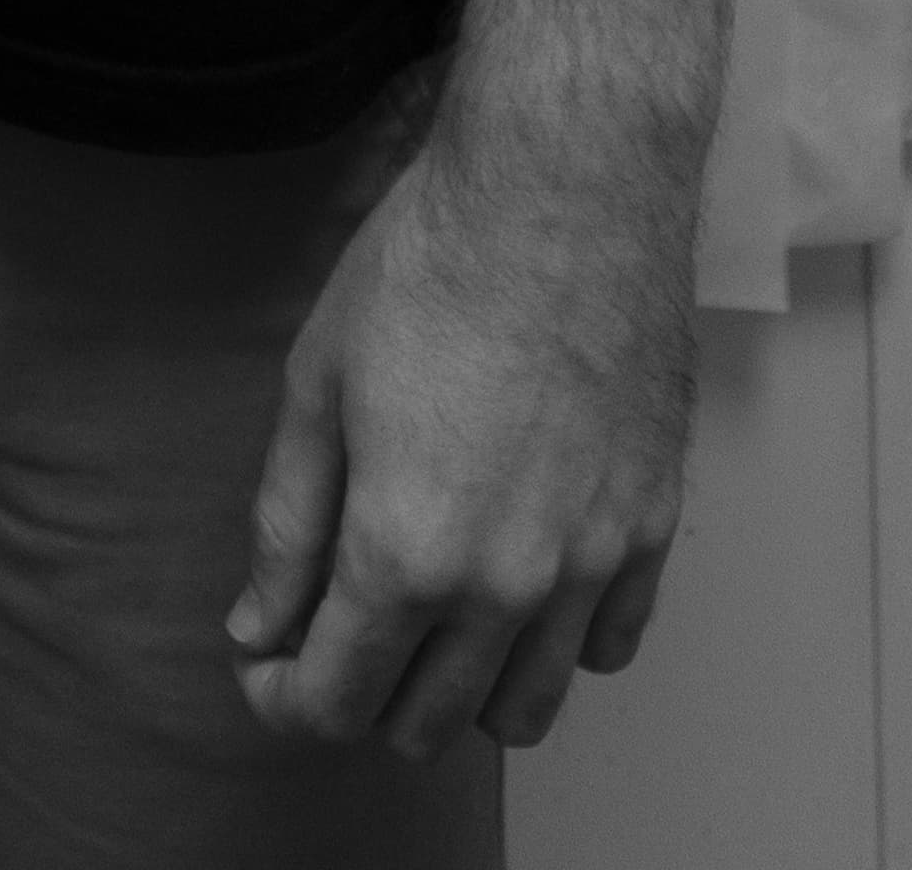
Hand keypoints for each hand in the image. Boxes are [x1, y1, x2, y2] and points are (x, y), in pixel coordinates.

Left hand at [223, 110, 694, 757]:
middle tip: (335, 628)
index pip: (335, 701)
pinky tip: (516, 582)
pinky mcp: (652, 527)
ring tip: (426, 618)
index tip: (267, 660)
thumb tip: (259, 626)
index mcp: (405, 550)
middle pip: (425, 724)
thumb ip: (286, 526)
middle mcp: (505, 584)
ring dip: (460, 689)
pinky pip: (606, 646)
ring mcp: (592, 564)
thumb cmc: (432, 263)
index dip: (282, 696)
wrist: (563, 186)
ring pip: (524, 710)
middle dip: (362, 695)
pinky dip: (555, 643)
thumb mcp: (316, 387)